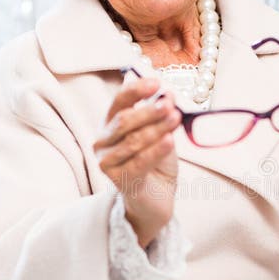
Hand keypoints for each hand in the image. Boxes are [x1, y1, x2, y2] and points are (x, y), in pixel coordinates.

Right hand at [92, 77, 181, 246]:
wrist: (157, 197)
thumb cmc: (156, 162)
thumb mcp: (161, 133)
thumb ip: (162, 115)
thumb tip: (167, 93)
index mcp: (111, 124)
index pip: (119, 101)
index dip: (136, 90)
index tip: (156, 82)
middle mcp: (103, 141)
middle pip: (123, 121)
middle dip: (148, 111)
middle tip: (170, 105)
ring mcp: (107, 162)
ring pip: (132, 141)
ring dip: (156, 129)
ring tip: (175, 119)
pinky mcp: (118, 180)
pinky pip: (139, 162)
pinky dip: (156, 150)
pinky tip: (170, 140)